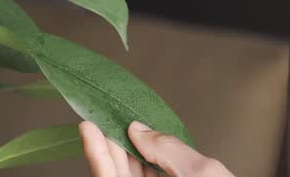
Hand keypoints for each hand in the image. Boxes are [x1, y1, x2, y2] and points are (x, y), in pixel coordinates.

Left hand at [80, 121, 234, 176]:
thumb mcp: (201, 173)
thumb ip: (167, 150)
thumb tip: (139, 131)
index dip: (96, 151)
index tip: (88, 126)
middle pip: (117, 175)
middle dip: (111, 145)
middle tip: (105, 118)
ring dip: (126, 152)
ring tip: (120, 126)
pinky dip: (142, 163)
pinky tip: (141, 146)